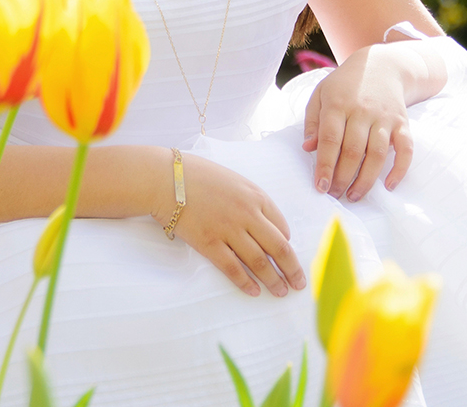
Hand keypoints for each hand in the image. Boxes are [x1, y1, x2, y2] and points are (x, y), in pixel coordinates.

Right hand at [156, 154, 306, 298]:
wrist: (166, 178)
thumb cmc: (198, 175)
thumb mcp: (233, 180)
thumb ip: (250, 199)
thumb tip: (264, 222)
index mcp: (256, 196)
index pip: (282, 226)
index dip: (287, 244)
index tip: (287, 254)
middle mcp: (247, 214)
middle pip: (279, 248)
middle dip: (292, 269)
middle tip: (300, 283)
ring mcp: (228, 230)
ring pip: (259, 261)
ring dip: (273, 280)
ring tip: (281, 292)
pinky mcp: (209, 243)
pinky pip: (232, 268)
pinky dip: (245, 282)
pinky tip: (254, 291)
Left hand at [303, 45, 414, 199]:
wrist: (382, 65)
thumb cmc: (345, 85)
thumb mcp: (321, 94)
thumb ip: (312, 121)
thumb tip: (309, 149)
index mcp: (338, 104)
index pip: (330, 140)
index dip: (324, 166)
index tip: (320, 187)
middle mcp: (362, 111)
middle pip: (353, 151)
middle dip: (343, 178)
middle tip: (335, 195)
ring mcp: (385, 117)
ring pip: (377, 154)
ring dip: (366, 179)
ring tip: (354, 196)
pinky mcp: (402, 122)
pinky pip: (406, 148)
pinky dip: (400, 168)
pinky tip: (389, 185)